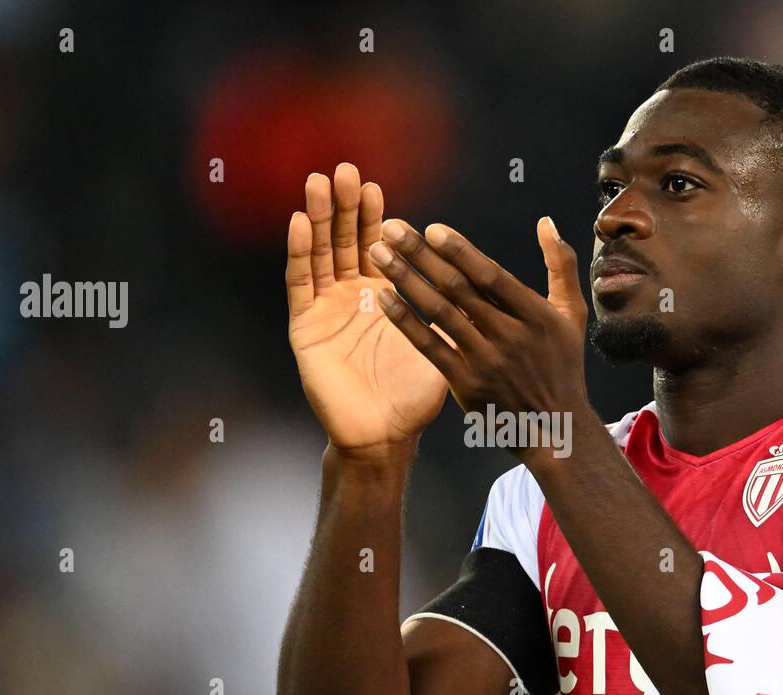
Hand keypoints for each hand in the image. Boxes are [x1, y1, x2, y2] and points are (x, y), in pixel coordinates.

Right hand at [287, 164, 448, 457]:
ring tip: (320, 182)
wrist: (385, 437)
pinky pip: (300, 283)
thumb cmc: (415, 397)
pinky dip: (300, 251)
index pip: (378, 247)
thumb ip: (453, 310)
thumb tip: (482, 280)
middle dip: (346, 207)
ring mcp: (326, 309)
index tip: (377, 186)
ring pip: (320, 253)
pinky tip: (301, 221)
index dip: (376, 217)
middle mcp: (351, 298)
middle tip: (346, 170)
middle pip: (346, 242)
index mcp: (384, 298)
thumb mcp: (441, 342)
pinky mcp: (305, 327)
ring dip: (320, 218)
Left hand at [367, 216, 590, 455]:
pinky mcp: (466, 384)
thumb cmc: (561, 364)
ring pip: (440, 313)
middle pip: (459, 289)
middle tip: (391, 228)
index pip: (491, 277)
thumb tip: (545, 222)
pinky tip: (384, 298)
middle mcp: (510, 336)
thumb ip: (560, 265)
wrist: (554, 426)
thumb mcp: (571, 313)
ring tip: (378, 255)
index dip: (461, 251)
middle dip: (421, 255)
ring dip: (405, 280)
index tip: (432, 228)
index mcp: (535, 315)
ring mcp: (486, 361)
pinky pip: (430, 347)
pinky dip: (406, 322)